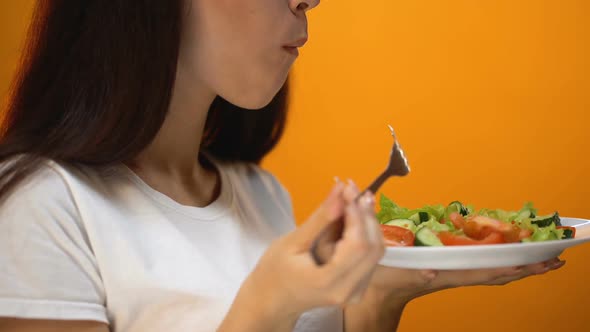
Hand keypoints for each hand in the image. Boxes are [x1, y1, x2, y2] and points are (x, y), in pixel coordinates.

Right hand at [219, 181, 384, 331]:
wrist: (273, 301)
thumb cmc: (275, 272)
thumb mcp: (293, 242)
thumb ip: (321, 218)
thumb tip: (341, 190)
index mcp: (329, 281)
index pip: (358, 244)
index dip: (357, 213)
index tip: (348, 188)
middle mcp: (348, 290)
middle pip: (373, 247)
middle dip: (366, 215)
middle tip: (351, 190)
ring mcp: (356, 292)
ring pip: (376, 251)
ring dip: (368, 222)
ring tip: (351, 200)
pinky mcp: (359, 288)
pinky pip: (370, 257)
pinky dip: (365, 234)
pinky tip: (351, 218)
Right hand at [368, 257, 565, 303]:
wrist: (382, 291)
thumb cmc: (389, 279)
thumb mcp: (399, 275)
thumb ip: (414, 274)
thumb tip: (429, 272)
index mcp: (448, 275)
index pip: (486, 273)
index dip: (510, 268)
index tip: (532, 263)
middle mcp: (458, 275)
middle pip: (500, 274)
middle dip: (528, 269)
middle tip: (555, 260)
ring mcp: (457, 273)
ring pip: (495, 271)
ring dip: (520, 266)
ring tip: (541, 259)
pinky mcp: (452, 269)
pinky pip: (484, 266)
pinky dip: (501, 261)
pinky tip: (507, 255)